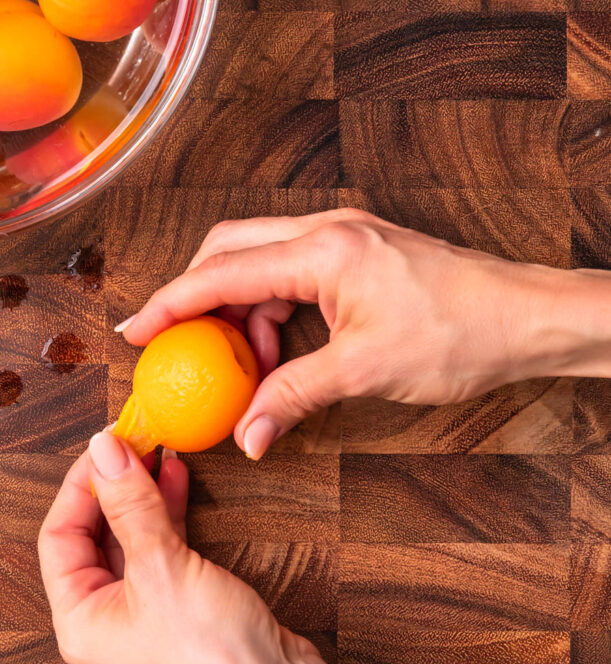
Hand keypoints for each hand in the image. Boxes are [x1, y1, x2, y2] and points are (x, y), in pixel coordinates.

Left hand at [37, 431, 323, 663]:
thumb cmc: (212, 658)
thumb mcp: (162, 569)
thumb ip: (130, 505)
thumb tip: (104, 449)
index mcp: (79, 621)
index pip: (59, 536)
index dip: (80, 485)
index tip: (106, 443)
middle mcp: (104, 620)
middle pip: (92, 535)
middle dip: (113, 485)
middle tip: (134, 439)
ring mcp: (143, 614)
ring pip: (129, 538)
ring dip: (142, 494)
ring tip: (157, 450)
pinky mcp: (179, 606)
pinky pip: (160, 548)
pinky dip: (167, 513)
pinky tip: (177, 481)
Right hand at [119, 209, 610, 458]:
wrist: (527, 317)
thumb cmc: (462, 333)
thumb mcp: (366, 371)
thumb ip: (295, 395)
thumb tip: (249, 434)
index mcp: (324, 250)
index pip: (222, 272)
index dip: (170, 304)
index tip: (135, 328)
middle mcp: (328, 230)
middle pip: (230, 248)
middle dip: (196, 295)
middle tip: (176, 343)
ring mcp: (344, 236)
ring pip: (259, 258)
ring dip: (239, 306)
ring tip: (240, 362)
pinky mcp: (358, 250)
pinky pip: (292, 269)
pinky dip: (272, 306)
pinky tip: (278, 348)